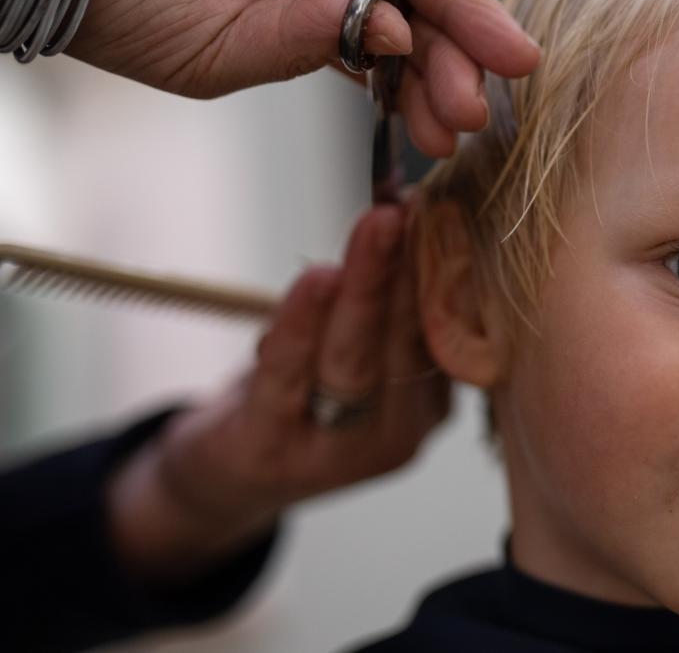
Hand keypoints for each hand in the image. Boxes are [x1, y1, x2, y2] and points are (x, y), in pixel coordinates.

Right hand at [68, 0, 538, 156]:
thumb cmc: (119, 6)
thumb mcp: (213, 52)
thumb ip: (297, 45)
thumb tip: (382, 34)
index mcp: (314, 19)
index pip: (392, 56)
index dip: (426, 87)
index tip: (452, 130)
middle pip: (419, 4)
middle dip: (463, 47)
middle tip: (498, 83)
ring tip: (489, 41)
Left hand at [107, 205, 450, 584]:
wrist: (226, 479)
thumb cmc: (299, 397)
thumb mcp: (355, 352)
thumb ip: (387, 300)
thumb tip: (408, 204)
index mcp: (429, 407)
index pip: (448, 334)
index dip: (447, 269)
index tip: (448, 210)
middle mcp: (398, 435)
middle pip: (408, 343)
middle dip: (413, 267)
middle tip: (418, 209)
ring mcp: (338, 452)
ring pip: (355, 359)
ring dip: (368, 286)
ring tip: (379, 227)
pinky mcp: (271, 451)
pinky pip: (288, 375)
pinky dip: (301, 322)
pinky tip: (317, 278)